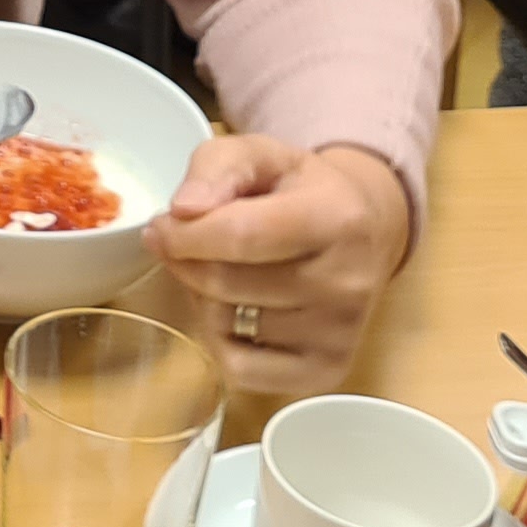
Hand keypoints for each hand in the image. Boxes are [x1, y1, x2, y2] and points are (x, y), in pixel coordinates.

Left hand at [144, 133, 413, 392]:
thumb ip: (215, 168)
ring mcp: (340, 333)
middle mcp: (348, 282)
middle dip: (185, 262)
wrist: (364, 231)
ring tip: (223, 272)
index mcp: (337, 218)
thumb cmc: (299, 190)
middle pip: (225, 284)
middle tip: (184, 246)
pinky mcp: (328, 371)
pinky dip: (221, 341)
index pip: (240, 235)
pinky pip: (240, 370)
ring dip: (203, 298)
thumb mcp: (259, 154)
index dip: (184, 234)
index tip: (162, 227)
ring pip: (226, 326)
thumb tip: (183, 209)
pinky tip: (237, 311)